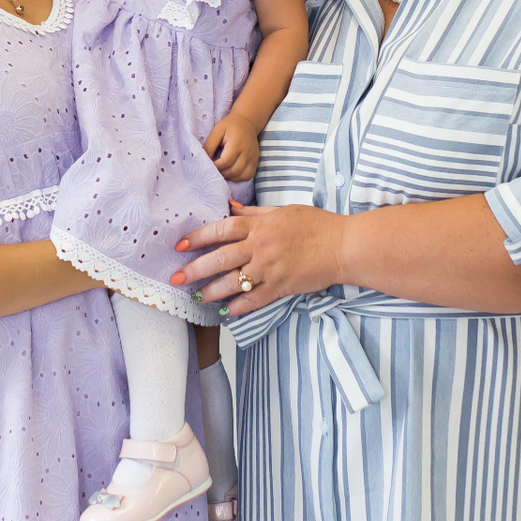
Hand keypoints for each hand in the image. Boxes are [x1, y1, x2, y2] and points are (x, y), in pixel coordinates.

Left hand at [171, 201, 346, 315]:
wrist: (343, 246)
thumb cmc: (316, 225)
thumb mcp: (283, 211)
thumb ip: (254, 212)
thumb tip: (231, 208)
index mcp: (259, 225)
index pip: (221, 230)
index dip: (198, 237)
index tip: (180, 246)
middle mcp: (260, 247)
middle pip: (220, 258)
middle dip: (195, 269)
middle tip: (177, 279)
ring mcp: (270, 268)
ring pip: (233, 282)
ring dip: (211, 291)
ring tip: (197, 298)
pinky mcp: (281, 287)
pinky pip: (254, 299)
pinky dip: (238, 307)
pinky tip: (225, 312)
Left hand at [203, 113, 259, 181]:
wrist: (247, 122)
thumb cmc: (230, 126)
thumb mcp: (216, 130)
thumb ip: (209, 145)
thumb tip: (205, 160)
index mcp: (236, 143)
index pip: (226, 161)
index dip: (216, 166)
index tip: (210, 164)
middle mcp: (247, 152)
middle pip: (234, 171)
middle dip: (222, 173)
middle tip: (215, 169)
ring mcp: (253, 158)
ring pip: (241, 176)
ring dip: (230, 177)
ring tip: (222, 171)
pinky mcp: (256, 162)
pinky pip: (248, 176)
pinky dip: (238, 178)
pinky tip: (231, 172)